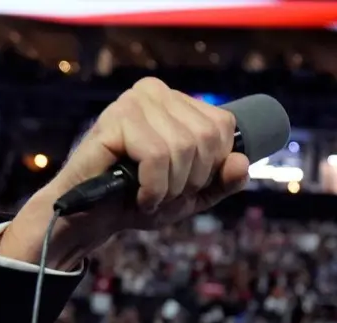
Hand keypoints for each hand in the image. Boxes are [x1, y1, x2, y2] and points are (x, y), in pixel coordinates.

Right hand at [0, 78, 249, 268]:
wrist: (95, 217)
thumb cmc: (142, 198)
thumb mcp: (195, 194)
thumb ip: (224, 180)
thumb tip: (241, 161)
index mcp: (179, 103)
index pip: (224, 126)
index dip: (213, 165)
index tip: (186, 181)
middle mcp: (156, 92)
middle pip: (207, 138)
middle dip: (192, 178)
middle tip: (166, 191)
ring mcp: (133, 101)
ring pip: (183, 147)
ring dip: (171, 186)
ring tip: (150, 194)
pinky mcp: (114, 119)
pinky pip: (157, 156)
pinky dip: (154, 187)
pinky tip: (139, 195)